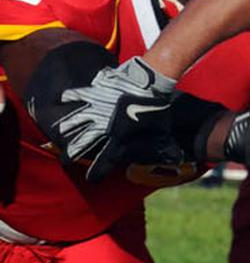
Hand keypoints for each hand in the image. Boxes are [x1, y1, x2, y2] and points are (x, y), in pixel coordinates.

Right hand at [56, 56, 180, 181]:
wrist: (150, 83)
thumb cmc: (157, 109)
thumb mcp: (161, 132)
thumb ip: (163, 148)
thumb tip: (177, 161)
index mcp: (119, 139)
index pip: (105, 161)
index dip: (98, 171)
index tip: (92, 179)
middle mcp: (104, 127)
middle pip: (83, 144)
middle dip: (73, 153)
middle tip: (66, 160)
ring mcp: (98, 109)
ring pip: (76, 121)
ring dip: (68, 128)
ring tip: (59, 132)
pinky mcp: (95, 92)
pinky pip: (79, 95)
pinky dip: (70, 97)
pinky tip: (63, 99)